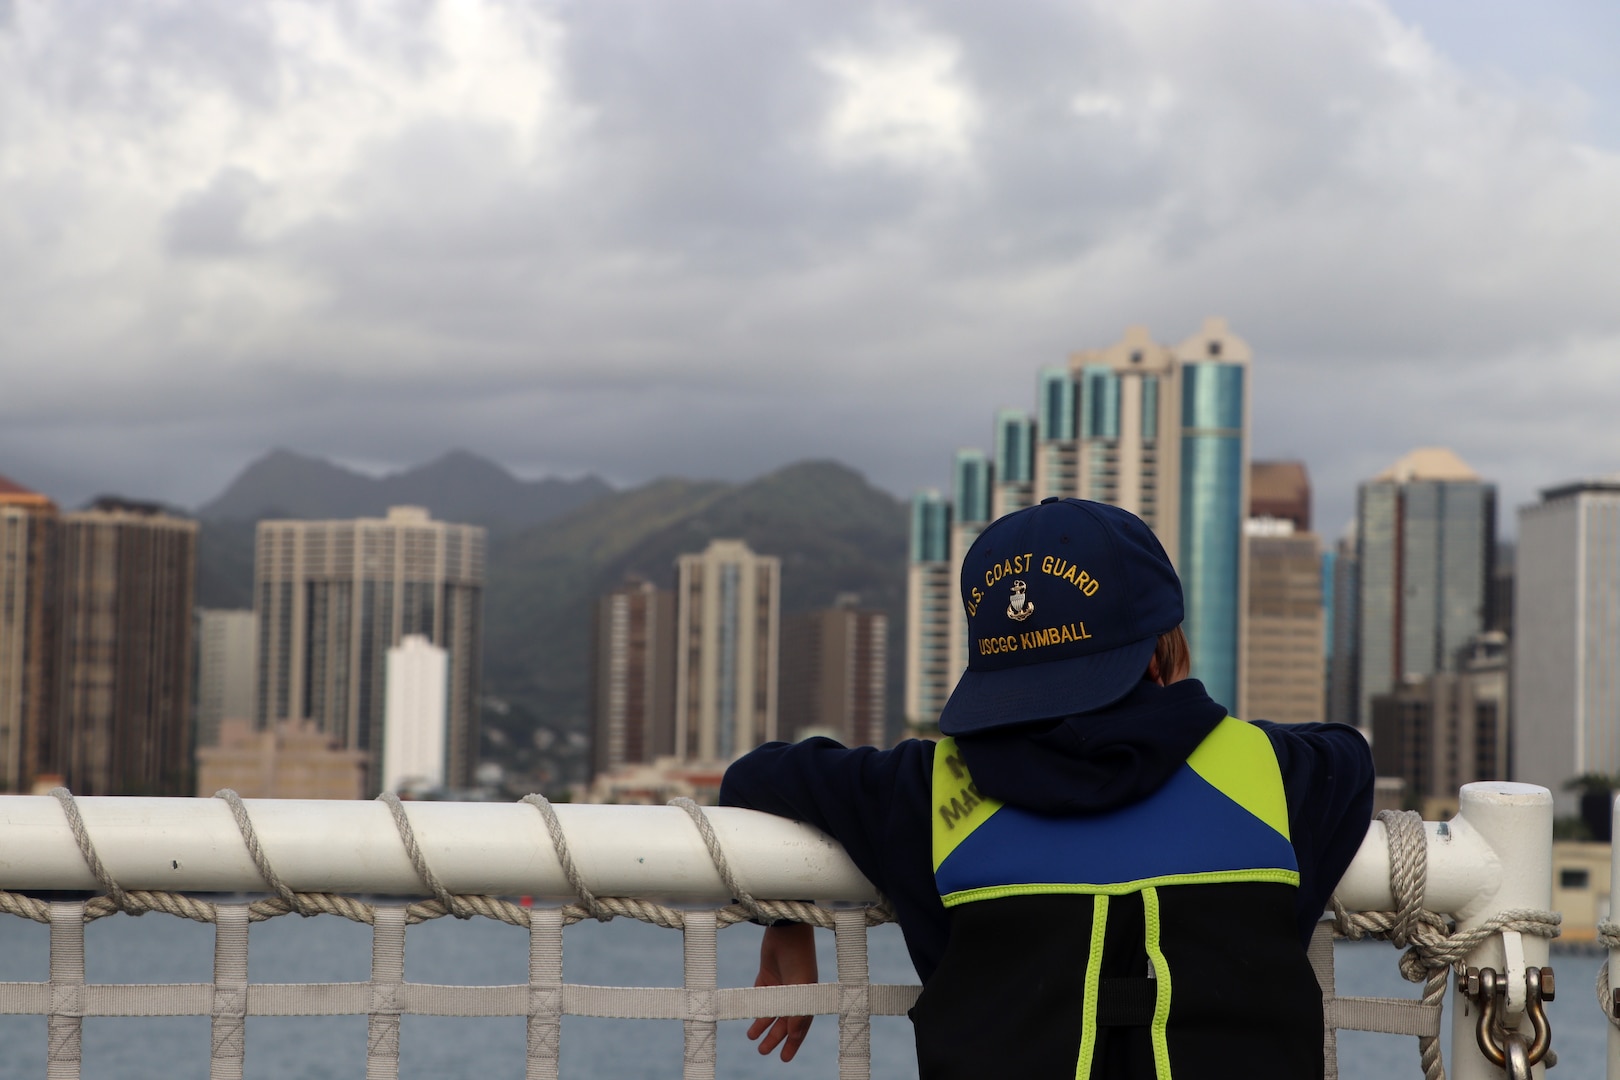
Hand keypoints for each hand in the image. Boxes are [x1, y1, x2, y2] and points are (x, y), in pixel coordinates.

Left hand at [747, 922, 817, 1061]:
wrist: (786, 930)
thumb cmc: (798, 956)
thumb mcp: (801, 985)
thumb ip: (797, 1009)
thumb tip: (793, 1033)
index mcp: (806, 998)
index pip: (800, 1026)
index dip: (793, 1043)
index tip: (784, 1058)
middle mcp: (794, 994)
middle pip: (783, 1022)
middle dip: (774, 1038)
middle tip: (764, 1052)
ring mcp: (779, 986)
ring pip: (769, 1013)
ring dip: (762, 1026)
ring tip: (752, 1038)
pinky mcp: (766, 977)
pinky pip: (759, 999)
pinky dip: (754, 1010)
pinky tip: (749, 1021)